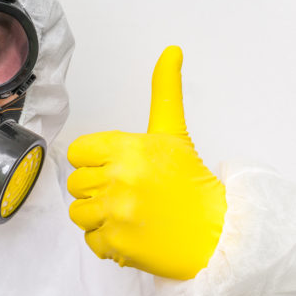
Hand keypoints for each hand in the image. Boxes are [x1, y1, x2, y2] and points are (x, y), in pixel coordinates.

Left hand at [67, 46, 225, 279]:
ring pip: (78, 212)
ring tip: (129, 212)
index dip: (94, 160)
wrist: (217, 232)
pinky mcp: (116, 244)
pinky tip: (132, 232)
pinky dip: (107, 241)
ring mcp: (116, 213)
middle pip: (77, 182)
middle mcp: (118, 179)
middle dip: (99, 188)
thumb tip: (172, 51)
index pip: (78, 152)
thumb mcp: (174, 132)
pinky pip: (90, 240)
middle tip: (130, 192)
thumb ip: (165, 90)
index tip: (116, 166)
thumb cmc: (191, 182)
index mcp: (126, 148)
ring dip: (99, 215)